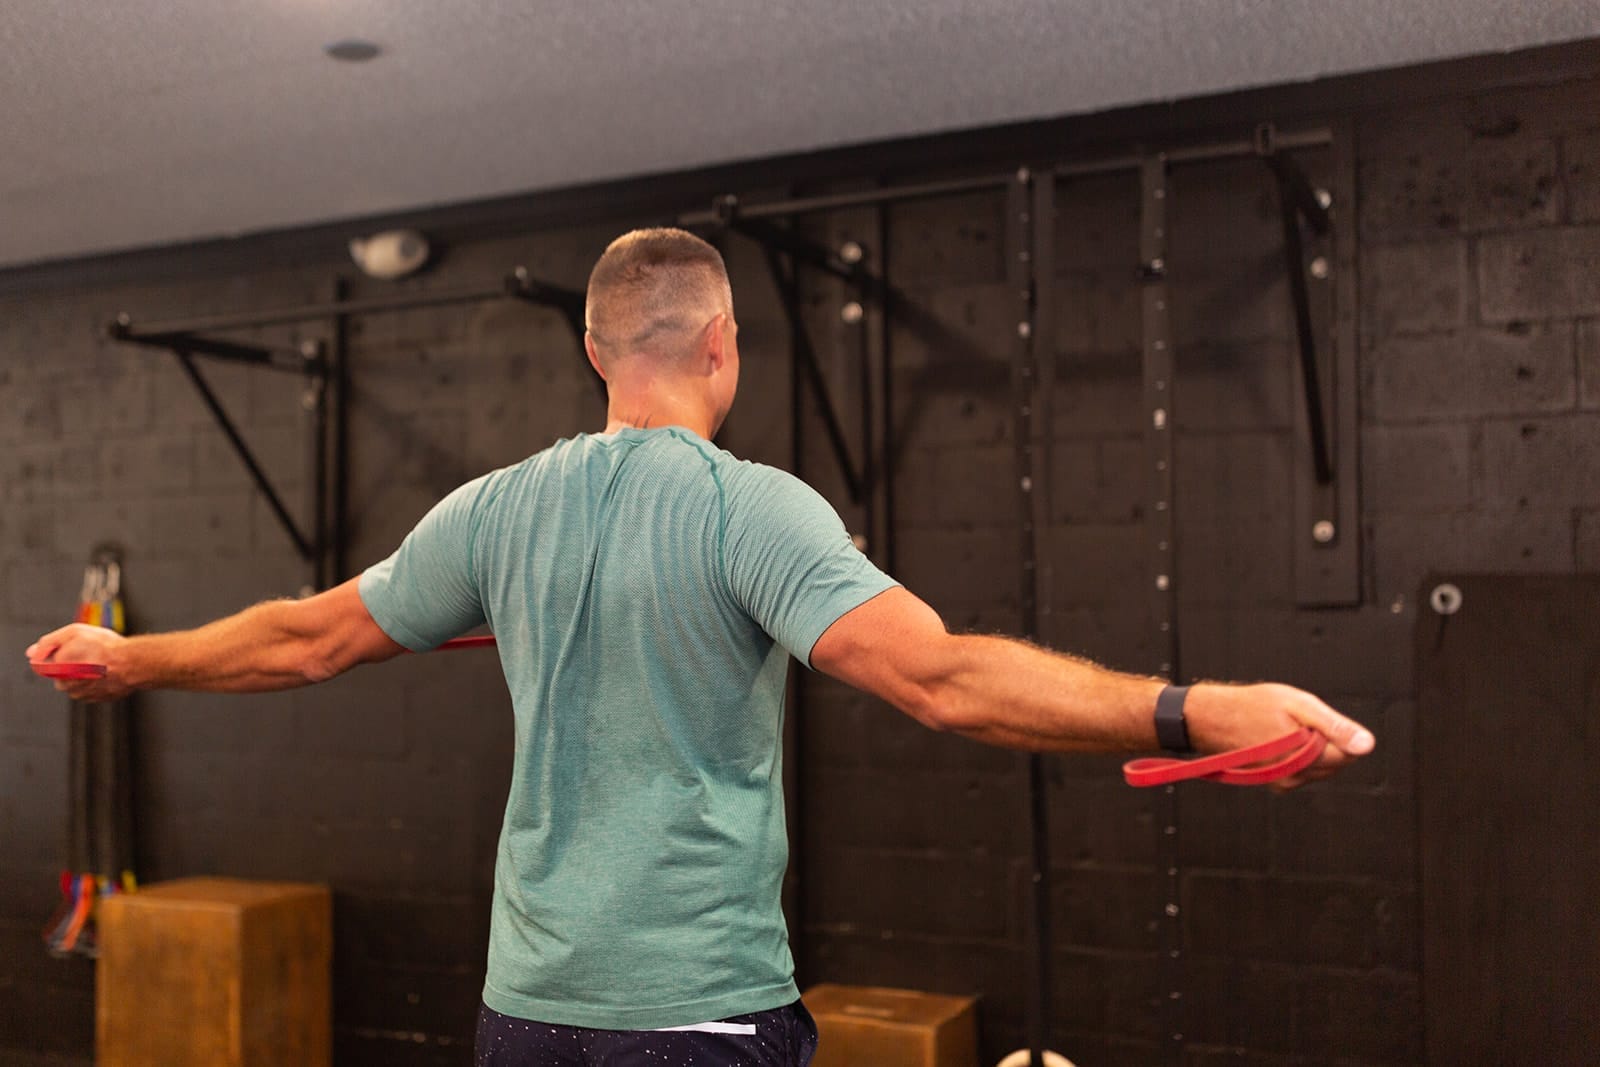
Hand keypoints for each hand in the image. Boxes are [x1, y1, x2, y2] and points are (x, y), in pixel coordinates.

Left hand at [26, 623, 132, 701]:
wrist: (131, 664)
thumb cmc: (104, 647)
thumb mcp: (73, 632)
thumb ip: (49, 642)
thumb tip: (32, 652)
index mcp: (55, 668)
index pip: (43, 663)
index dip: (55, 652)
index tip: (68, 648)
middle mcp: (65, 685)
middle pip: (60, 673)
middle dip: (70, 664)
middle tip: (88, 653)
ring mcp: (80, 694)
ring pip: (76, 682)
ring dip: (83, 674)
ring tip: (99, 662)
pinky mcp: (97, 699)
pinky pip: (91, 689)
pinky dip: (96, 682)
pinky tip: (106, 672)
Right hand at [1185, 682, 1373, 789]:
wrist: (1212, 719)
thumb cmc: (1251, 706)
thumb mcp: (1299, 705)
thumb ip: (1335, 726)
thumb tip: (1367, 745)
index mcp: (1306, 757)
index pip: (1349, 754)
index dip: (1337, 732)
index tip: (1313, 719)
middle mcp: (1297, 777)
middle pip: (1336, 763)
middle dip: (1327, 742)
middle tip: (1299, 721)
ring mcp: (1285, 783)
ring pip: (1321, 768)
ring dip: (1313, 750)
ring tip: (1286, 729)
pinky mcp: (1276, 784)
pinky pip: (1304, 772)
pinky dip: (1300, 756)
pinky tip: (1280, 740)